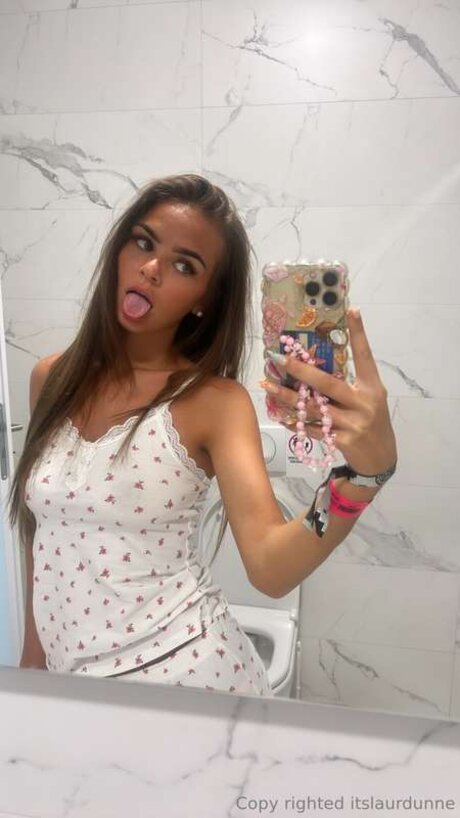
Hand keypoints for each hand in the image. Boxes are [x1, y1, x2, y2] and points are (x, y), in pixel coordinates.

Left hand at [260, 308, 397, 476]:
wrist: (381, 458)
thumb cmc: (371, 421)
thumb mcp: (369, 399)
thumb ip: (349, 384)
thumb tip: (316, 366)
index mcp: (372, 387)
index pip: (365, 356)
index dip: (359, 334)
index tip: (352, 311)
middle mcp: (364, 402)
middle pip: (328, 384)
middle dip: (301, 371)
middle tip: (279, 359)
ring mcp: (354, 423)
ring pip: (314, 408)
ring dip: (289, 398)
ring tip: (269, 387)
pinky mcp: (343, 440)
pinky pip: (313, 429)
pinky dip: (296, 423)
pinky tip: (281, 416)